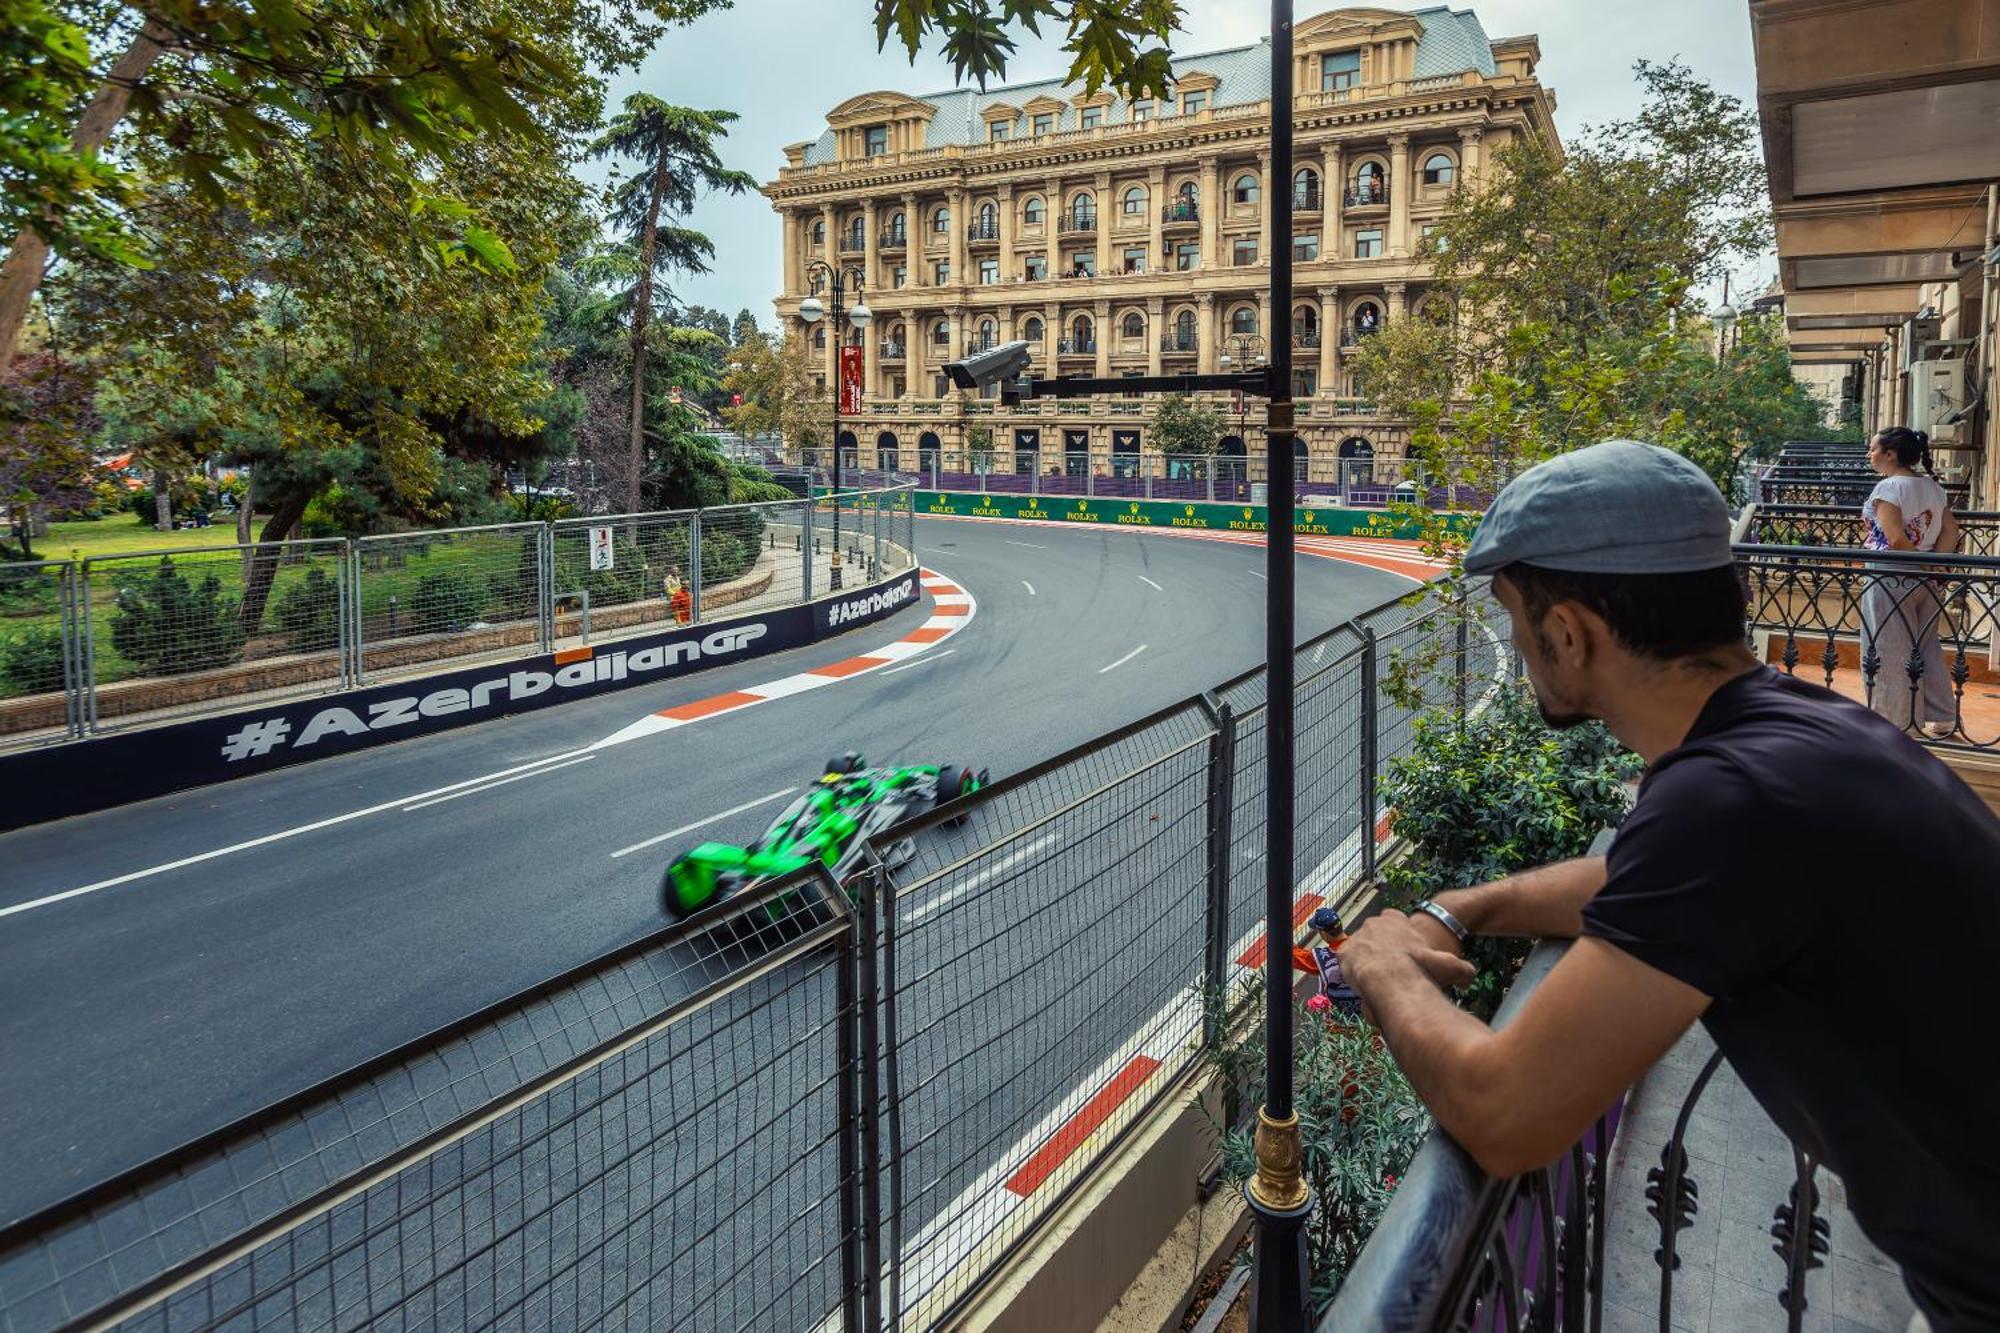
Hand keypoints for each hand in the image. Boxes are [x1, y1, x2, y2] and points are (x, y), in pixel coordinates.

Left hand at [1339, 912, 1476, 1002]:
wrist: (1392, 976)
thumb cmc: (1420, 968)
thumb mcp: (1447, 964)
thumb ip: (1461, 969)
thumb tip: (1469, 978)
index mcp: (1394, 919)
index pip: (1393, 919)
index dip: (1398, 937)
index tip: (1403, 951)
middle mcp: (1373, 923)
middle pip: (1375, 936)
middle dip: (1381, 949)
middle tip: (1390, 969)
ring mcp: (1357, 936)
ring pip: (1361, 950)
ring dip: (1367, 961)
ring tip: (1377, 979)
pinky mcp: (1344, 953)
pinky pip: (1348, 963)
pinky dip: (1355, 973)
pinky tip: (1365, 983)